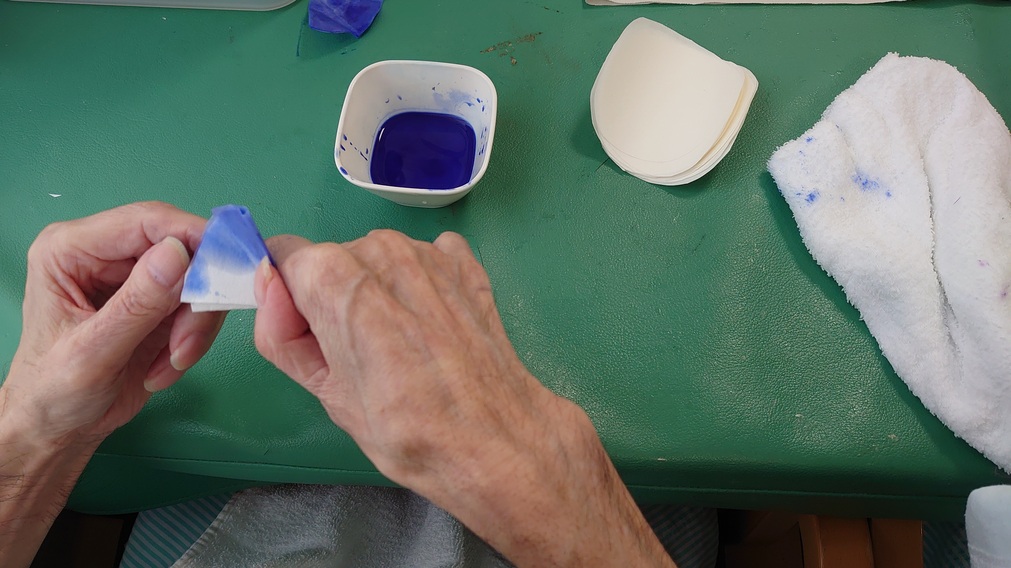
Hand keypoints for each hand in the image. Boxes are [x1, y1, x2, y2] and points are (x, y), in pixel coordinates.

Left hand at [2, 201, 224, 449]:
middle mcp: (105, 254)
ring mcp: (135, 278)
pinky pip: (199, 305)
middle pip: (181, 248)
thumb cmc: (54, 393)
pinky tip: (165, 364)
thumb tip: (179, 254)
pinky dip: (193, 337)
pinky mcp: (159, 301)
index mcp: (72, 249)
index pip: (146, 222)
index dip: (193, 237)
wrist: (59, 429)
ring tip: (172, 361)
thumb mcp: (94, 352)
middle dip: (196, 296)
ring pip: (198, 279)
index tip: (229, 267)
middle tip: (189, 342)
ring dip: (195, 324)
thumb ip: (137, 304)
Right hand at [254, 230, 674, 566]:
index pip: (285, 257)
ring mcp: (430, 251)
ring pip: (379, 259)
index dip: (288, 295)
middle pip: (334, 258)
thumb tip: (269, 284)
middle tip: (357, 354)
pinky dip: (421, 285)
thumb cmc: (403, 427)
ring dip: (380, 290)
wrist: (495, 440)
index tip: (307, 332)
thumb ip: (280, 330)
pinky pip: (424, 260)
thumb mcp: (323, 389)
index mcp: (335, 275)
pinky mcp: (466, 265)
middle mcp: (382, 247)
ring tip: (399, 345)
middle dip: (334, 296)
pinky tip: (432, 326)